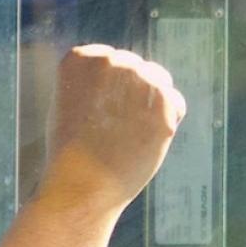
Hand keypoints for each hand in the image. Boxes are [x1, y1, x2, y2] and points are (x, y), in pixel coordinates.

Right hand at [41, 44, 185, 211]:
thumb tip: (130, 79)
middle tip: (112, 132)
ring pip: (159, 82)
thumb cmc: (71, 155)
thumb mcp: (69, 105)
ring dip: (150, 107)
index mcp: (80, 59)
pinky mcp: (164, 102)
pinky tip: (141, 143)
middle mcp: (111, 61)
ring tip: (126, 138)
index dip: (106, 90)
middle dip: (131, 95)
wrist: (81, 188)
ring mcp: (139, 79)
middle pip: (136, 68)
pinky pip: (176, 104)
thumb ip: (94, 83)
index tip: (94, 115)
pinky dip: (164, 124)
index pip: (109, 60)